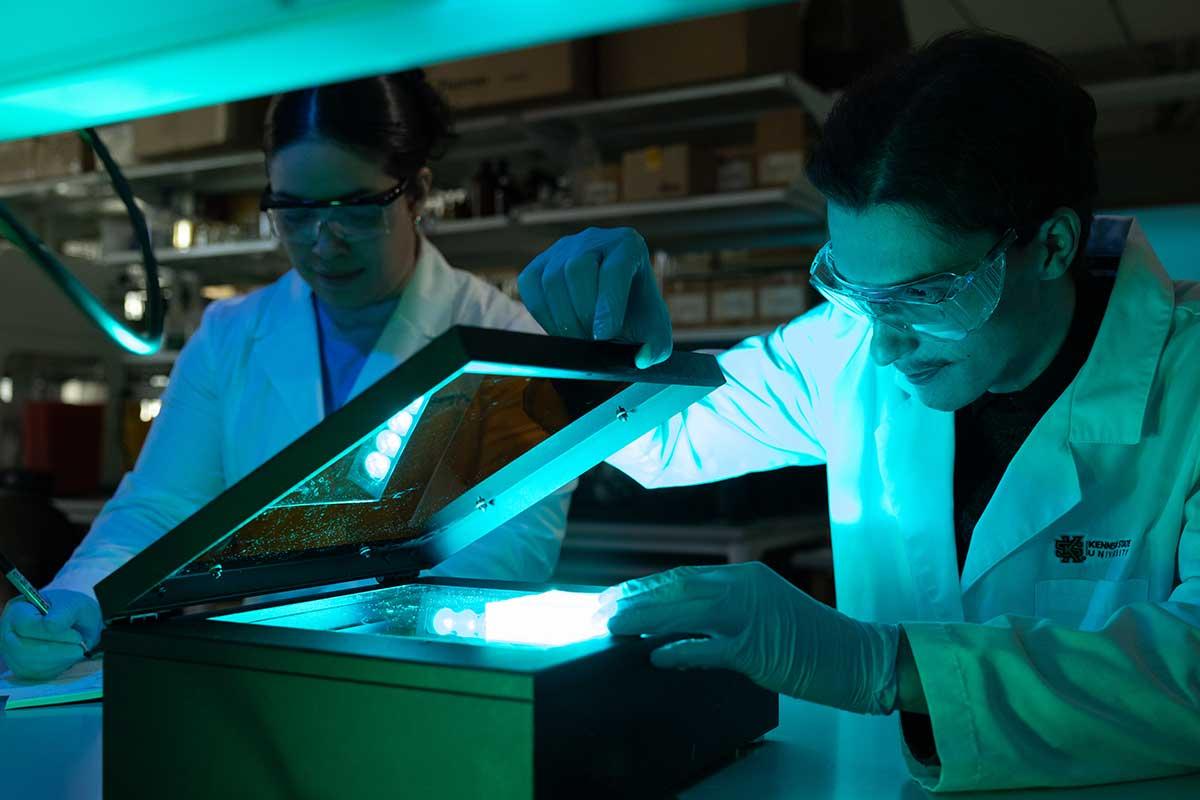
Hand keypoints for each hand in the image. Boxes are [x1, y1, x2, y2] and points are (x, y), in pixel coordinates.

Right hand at [0, 590, 101, 678]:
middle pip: (23, 648)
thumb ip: (64, 612)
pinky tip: (68, 656)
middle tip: (80, 646)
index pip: (26, 625)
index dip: (51, 632)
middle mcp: (8, 632)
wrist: (76, 624)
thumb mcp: (75, 604)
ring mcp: (12, 652)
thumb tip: (50, 625)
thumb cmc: (72, 610)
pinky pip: (35, 674)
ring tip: (76, 649)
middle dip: (57, 650)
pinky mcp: (21, 668)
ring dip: (59, 659)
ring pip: (29, 664)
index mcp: (18, 610)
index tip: (76, 636)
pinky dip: (57, 667)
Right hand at [518, 227, 672, 367]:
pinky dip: (543, 315)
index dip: (607, 305)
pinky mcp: (540, 264)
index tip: (603, 336)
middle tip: (591, 342)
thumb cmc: (634, 318)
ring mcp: (562, 249)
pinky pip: (531, 287)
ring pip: (552, 279)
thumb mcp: (655, 335)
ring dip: (563, 318)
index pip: (614, 269)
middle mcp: (594, 238)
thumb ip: (655, 349)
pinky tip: (561, 329)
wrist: (612, 312)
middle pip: (578, 269)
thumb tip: (641, 358)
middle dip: (582, 314)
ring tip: (579, 338)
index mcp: (628, 246)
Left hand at [599, 563, 900, 714]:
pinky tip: (656, 655)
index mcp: (743, 577)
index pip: (681, 577)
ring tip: (612, 628)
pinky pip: (709, 648)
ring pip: (685, 612)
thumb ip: (720, 615)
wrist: (855, 657)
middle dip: (633, 600)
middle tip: (597, 611)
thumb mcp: (761, 614)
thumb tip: (671, 628)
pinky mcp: (758, 649)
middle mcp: (744, 588)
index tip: (611, 596)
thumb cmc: (808, 640)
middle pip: (676, 588)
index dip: (642, 587)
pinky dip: (680, 650)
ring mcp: (751, 617)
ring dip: (645, 620)